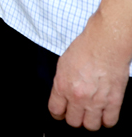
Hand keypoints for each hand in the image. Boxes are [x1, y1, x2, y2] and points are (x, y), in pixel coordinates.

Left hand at [49, 11, 131, 129]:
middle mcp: (78, 97)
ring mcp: (96, 101)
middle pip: (73, 122)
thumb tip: (62, 93)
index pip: (56, 111)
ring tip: (92, 114)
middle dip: (75, 118)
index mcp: (62, 86)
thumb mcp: (62, 65)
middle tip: (78, 112)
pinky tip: (105, 114)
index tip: (62, 113)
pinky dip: (107, 120)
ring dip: (91, 122)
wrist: (105, 44)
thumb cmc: (85, 49)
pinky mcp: (114, 102)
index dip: (58, 114)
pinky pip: (110, 121)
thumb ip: (62, 82)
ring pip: (91, 126)